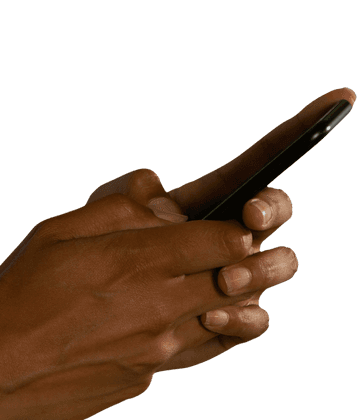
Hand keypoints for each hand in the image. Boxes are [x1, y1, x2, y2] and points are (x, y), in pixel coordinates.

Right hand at [0, 177, 257, 419]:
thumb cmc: (11, 296)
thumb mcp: (52, 232)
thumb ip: (114, 208)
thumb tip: (161, 194)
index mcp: (136, 262)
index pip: (225, 239)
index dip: (238, 229)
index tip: (234, 226)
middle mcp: (158, 309)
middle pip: (240, 283)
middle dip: (258, 266)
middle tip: (261, 258)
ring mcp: (155, 353)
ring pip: (222, 324)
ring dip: (225, 304)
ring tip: (214, 292)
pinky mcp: (141, 382)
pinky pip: (181, 354)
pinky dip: (179, 336)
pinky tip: (149, 325)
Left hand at [102, 88, 353, 369]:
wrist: (88, 315)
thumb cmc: (98, 257)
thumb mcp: (102, 214)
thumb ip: (125, 192)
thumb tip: (155, 185)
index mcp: (208, 203)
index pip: (256, 163)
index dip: (296, 129)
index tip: (338, 96)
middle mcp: (231, 239)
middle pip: (275, 212)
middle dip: (271, 209)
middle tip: (248, 218)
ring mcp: (236, 279)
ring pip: (276, 267)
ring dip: (258, 269)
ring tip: (222, 279)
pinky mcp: (228, 322)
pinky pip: (255, 320)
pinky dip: (240, 317)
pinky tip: (211, 314)